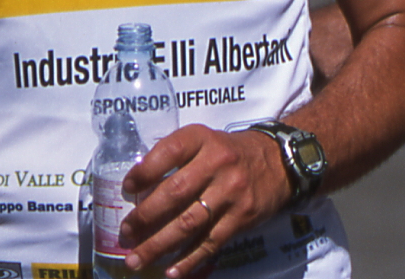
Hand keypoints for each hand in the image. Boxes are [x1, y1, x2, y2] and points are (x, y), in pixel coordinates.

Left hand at [117, 126, 291, 277]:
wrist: (278, 162)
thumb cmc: (229, 152)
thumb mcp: (204, 141)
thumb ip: (176, 157)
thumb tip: (138, 189)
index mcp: (202, 139)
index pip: (169, 152)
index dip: (144, 171)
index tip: (126, 188)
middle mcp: (217, 163)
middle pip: (175, 193)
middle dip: (146, 216)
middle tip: (126, 233)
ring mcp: (231, 192)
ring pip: (189, 223)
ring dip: (159, 244)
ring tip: (137, 258)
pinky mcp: (241, 217)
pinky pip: (210, 242)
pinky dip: (188, 259)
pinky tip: (170, 271)